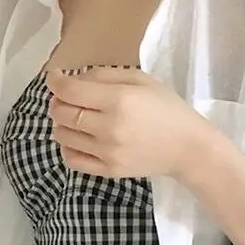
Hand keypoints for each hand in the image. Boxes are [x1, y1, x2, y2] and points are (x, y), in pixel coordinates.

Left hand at [45, 66, 211, 178]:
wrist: (188, 148)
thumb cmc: (167, 109)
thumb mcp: (141, 79)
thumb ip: (104, 75)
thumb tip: (73, 79)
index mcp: (118, 100)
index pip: (68, 91)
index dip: (55, 82)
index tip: (57, 79)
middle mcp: (108, 127)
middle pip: (62, 113)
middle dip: (59, 102)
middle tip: (70, 99)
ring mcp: (107, 152)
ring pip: (62, 136)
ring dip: (63, 124)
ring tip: (77, 119)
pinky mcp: (110, 170)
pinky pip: (72, 160)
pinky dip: (68, 148)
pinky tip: (78, 140)